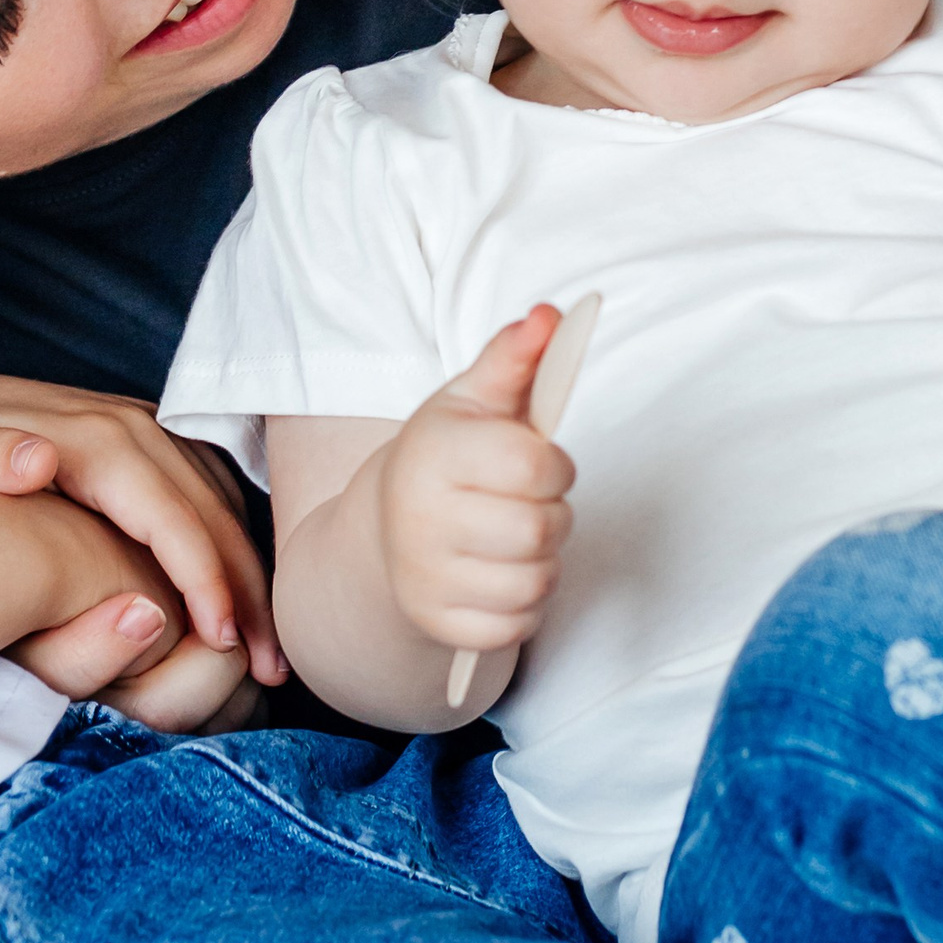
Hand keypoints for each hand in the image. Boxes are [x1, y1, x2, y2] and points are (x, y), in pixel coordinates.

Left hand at [0, 374, 282, 685]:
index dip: (205, 582)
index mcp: (100, 440)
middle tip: (273, 666)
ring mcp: (153, 433)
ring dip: (252, 577)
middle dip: (249, 592)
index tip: (222, 644)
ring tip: (269, 649)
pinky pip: (213, 498)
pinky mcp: (155, 447)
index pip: (174, 518)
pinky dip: (236, 550)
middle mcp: (139, 428)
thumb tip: (34, 461)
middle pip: (216, 515)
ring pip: (225, 507)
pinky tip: (243, 602)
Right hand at [376, 309, 575, 659]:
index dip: (554, 464)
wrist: (388, 527)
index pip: (535, 466)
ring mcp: (426, 580)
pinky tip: (501, 573)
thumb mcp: (473, 398)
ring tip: (516, 535)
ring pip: (537, 581)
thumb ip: (514, 357)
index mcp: (432, 454)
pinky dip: (525, 603)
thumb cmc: (448, 456)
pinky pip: (518, 626)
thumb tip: (550, 315)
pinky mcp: (440, 627)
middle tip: (529, 501)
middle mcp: (419, 520)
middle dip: (553, 512)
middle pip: (542, 530)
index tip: (538, 461)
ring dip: (544, 559)